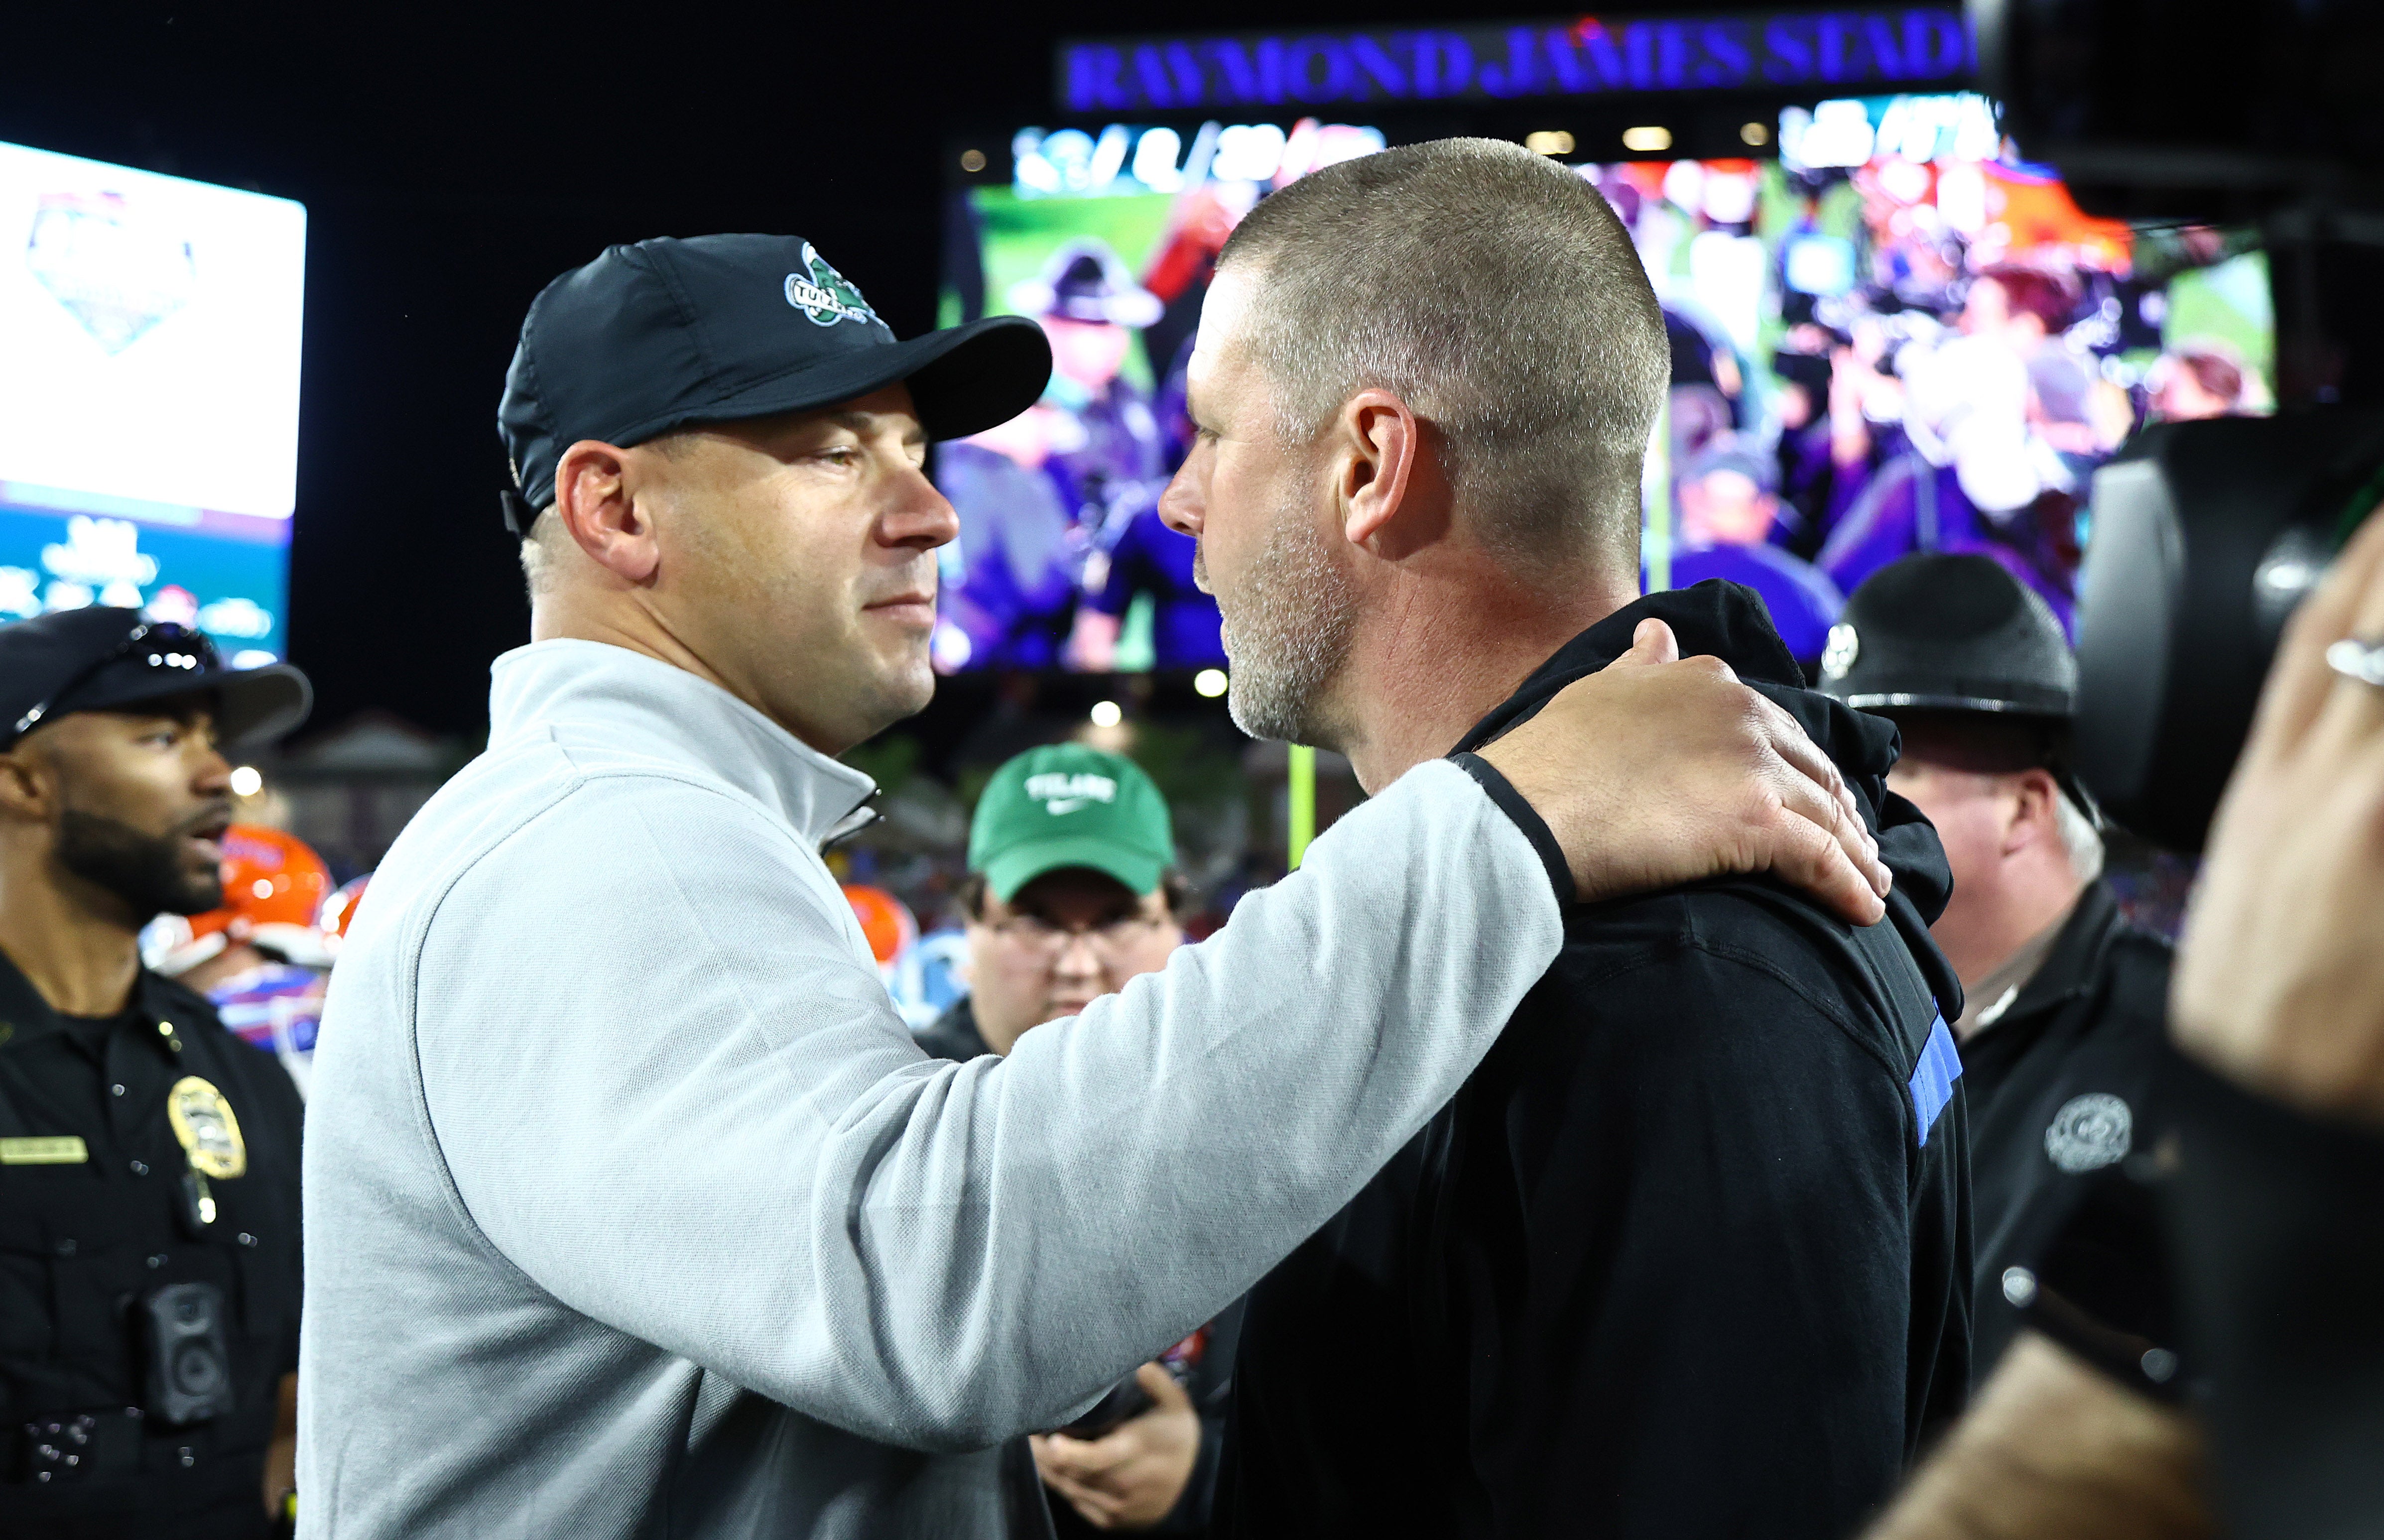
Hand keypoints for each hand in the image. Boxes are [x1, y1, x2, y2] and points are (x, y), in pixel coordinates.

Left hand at [1031, 1363, 1200, 1530]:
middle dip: (1046, 1455)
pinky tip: (1052, 1469)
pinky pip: (1077, 1504)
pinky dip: (1061, 1486)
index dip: (1071, 1453)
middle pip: (1073, 1473)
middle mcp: (1123, 1483)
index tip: (1049, 1440)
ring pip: (1070, 1490)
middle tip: (1029, 1433)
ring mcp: (1116, 1505)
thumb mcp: (1176, 1406)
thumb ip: (1157, 1382)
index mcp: (1136, 1452)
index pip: (1098, 1457)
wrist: (1194, 1486)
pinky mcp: (1110, 1520)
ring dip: (1048, 1470)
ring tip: (1034, 1448)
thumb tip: (1138, 1362)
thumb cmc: (1178, 1440)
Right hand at [1477, 619, 1889, 925]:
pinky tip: (1863, 913)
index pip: (1774, 725)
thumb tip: (1658, 633)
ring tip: (1869, 884)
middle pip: (1814, 767)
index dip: (1796, 763)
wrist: (1525, 810)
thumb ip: (1639, 666)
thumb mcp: (1597, 689)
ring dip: (1856, 854)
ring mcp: (1753, 765)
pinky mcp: (1760, 822)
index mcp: (1706, 681)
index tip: (1809, 791)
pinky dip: (1848, 888)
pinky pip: (1823, 860)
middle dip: (1839, 808)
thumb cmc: (1548, 760)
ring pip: (1829, 814)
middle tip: (1855, 844)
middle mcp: (1742, 712)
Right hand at [2172, 505, 2383, 1121]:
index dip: (2363, 551)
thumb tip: (2349, 743)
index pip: (2315, 633)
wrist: (2272, 1120)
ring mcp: (2378, 826)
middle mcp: (2327, 791)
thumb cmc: (2259, 1015)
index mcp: (2267, 791)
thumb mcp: (2254, 876)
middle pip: (2380, 633)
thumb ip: (2306, 799)